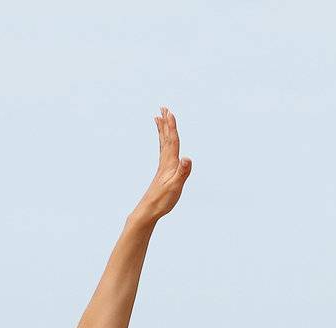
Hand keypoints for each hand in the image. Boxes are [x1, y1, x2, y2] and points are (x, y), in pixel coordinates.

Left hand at [133, 106, 191, 223]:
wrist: (148, 211)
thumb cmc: (162, 200)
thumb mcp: (176, 187)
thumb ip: (182, 172)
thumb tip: (188, 157)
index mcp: (169, 164)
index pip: (172, 141)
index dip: (171, 127)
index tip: (169, 112)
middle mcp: (165, 163)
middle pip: (165, 139)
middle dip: (165, 123)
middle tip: (163, 108)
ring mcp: (162, 168)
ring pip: (162, 144)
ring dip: (162, 131)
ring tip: (158, 119)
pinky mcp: (162, 173)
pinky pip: (162, 153)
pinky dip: (162, 144)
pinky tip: (163, 145)